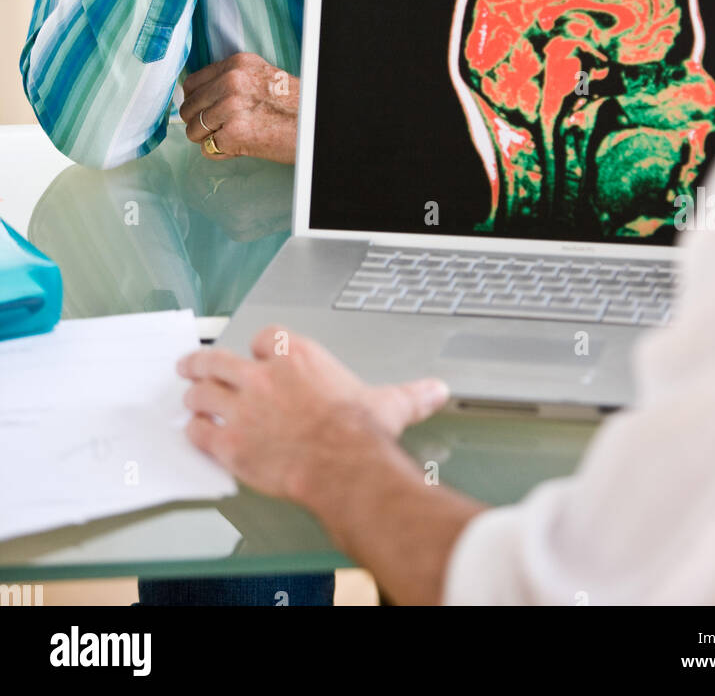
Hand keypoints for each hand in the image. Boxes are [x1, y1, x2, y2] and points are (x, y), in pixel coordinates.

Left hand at [178, 327, 450, 501]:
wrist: (345, 466)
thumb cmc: (361, 433)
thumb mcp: (389, 402)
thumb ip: (411, 393)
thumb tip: (437, 390)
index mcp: (296, 356)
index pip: (262, 338)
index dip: (257, 348)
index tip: (255, 355)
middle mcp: (263, 375)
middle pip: (217, 360)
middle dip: (200, 362)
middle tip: (189, 363)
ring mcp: (243, 408)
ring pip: (202, 393)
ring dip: (193, 396)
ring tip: (188, 399)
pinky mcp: (230, 443)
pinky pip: (200, 432)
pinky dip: (195, 433)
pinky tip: (195, 435)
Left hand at [180, 51, 298, 163]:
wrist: (315, 125)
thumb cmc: (294, 106)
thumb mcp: (262, 77)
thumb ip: (232, 81)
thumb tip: (204, 98)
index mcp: (238, 65)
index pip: (192, 83)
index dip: (194, 101)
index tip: (203, 111)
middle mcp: (231, 81)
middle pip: (189, 107)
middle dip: (198, 122)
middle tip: (216, 129)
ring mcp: (231, 107)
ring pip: (194, 130)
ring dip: (208, 138)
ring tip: (229, 138)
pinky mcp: (234, 133)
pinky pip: (208, 149)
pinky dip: (220, 152)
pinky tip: (238, 147)